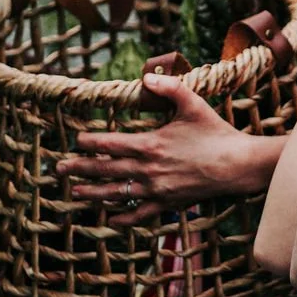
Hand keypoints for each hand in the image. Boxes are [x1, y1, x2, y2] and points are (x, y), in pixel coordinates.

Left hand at [58, 73, 268, 226]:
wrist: (238, 165)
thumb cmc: (216, 133)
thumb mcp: (192, 103)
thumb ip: (168, 88)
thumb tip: (147, 77)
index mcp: (149, 144)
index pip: (108, 144)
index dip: (88, 142)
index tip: (76, 140)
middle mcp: (147, 170)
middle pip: (104, 171)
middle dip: (79, 170)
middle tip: (59, 170)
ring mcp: (155, 190)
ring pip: (115, 195)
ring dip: (92, 195)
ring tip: (75, 195)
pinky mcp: (167, 205)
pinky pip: (138, 215)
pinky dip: (121, 218)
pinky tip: (109, 219)